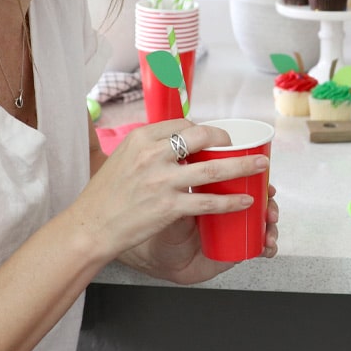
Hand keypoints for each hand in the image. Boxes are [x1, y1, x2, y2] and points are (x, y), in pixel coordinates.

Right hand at [73, 119, 269, 267]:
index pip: (183, 123)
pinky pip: (208, 201)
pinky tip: (245, 201)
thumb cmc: (106, 195)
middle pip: (203, 137)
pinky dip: (230, 201)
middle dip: (228, 140)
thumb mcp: (123, 157)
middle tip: (241, 147)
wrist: (90, 227)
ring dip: (243, 166)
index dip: (204, 129)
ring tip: (261, 166)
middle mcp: (153, 154)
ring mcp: (162, 180)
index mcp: (141, 138)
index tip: (215, 137)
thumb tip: (178, 141)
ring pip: (213, 168)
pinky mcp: (168, 207)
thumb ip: (150, 147)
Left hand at [131, 183, 279, 283]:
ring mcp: (234, 229)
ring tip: (269, 227)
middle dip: (269, 200)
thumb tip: (186, 157)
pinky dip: (268, 246)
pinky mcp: (235, 250)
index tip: (263, 173)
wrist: (156, 256)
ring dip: (272, 223)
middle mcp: (229, 208)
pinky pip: (258, 247)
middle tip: (269, 201)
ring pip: (264, 222)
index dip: (258, 177)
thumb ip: (177, 181)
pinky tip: (268, 247)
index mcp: (217, 191)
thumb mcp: (167, 200)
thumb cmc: (161, 224)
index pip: (244, 178)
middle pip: (260, 199)